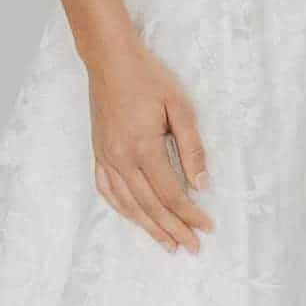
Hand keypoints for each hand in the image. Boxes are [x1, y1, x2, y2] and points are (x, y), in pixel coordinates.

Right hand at [86, 31, 213, 253]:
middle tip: (192, 247)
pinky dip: (122, 209)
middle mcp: (122, 158)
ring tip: (168, 244)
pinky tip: (133, 217)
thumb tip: (202, 183)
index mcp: (144, 147)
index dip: (190, 214)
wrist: (109, 58)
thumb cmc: (147, 77)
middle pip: (150, 206)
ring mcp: (106, 156)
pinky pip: (106, 189)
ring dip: (149, 227)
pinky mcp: (98, 151)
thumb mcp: (179, 105)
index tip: (207, 228)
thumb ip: (191, 146)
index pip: (171, 194)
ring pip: (128, 204)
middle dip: (174, 229)